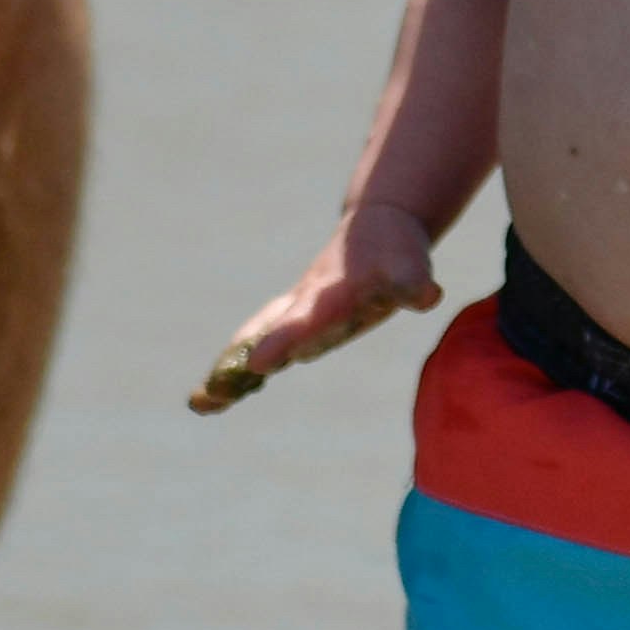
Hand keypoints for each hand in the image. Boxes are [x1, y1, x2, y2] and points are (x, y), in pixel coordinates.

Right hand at [195, 217, 442, 409]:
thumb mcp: (410, 265)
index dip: (284, 341)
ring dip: (227, 370)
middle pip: (264, 333)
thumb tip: (428, 295)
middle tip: (209, 392)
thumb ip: (413, 282)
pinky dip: (237, 369)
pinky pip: (260, 345)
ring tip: (200, 402)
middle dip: (238, 362)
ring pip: (254, 340)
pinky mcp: (294, 321)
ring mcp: (294, 312)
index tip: (258, 363)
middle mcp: (303, 305)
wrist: (375, 227)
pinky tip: (214, 398)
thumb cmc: (393, 249)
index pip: (305, 321)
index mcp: (329, 295)